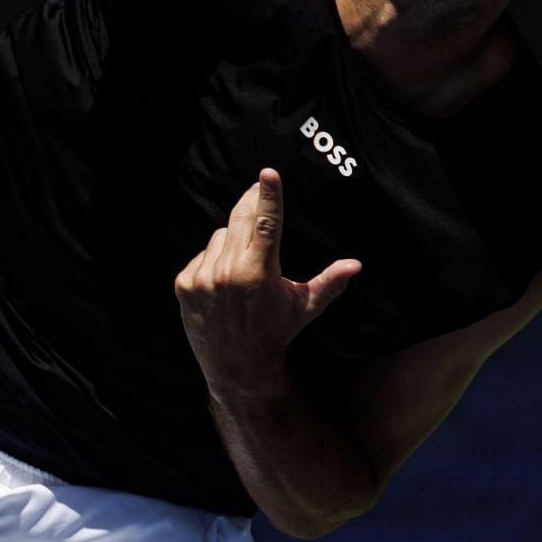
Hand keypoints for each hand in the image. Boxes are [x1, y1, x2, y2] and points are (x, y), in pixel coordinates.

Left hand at [174, 168, 361, 397]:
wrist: (237, 368)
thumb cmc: (276, 333)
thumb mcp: (305, 308)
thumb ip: (330, 283)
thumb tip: (356, 264)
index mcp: (260, 273)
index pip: (266, 223)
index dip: (268, 195)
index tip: (268, 173)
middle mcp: (228, 272)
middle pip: (241, 217)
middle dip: (252, 201)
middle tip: (259, 187)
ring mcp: (203, 277)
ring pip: (221, 235)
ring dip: (234, 240)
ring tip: (245, 267)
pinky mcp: (184, 283)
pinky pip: (203, 253)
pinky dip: (214, 259)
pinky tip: (224, 281)